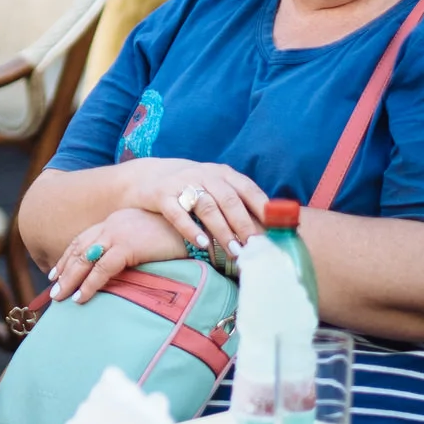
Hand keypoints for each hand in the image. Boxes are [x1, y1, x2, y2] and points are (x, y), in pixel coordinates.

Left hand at [48, 208, 197, 305]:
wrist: (196, 224)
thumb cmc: (180, 234)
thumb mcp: (151, 238)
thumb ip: (136, 247)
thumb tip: (127, 265)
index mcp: (118, 220)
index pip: (85, 239)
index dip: (69, 255)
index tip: (58, 271)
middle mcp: (113, 224)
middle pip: (80, 248)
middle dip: (65, 269)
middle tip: (53, 288)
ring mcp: (119, 233)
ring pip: (85, 258)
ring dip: (71, 279)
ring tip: (60, 297)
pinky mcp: (128, 245)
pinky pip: (103, 268)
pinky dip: (89, 284)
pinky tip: (81, 297)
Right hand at [113, 157, 266, 256]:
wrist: (148, 176)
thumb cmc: (192, 187)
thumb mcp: (215, 186)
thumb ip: (237, 200)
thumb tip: (270, 228)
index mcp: (222, 173)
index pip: (247, 188)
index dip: (262, 207)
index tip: (275, 228)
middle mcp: (204, 174)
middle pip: (229, 199)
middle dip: (244, 224)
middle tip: (255, 246)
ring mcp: (182, 183)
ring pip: (206, 206)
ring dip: (222, 230)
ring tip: (234, 250)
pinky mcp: (162, 195)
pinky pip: (177, 213)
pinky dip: (190, 228)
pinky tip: (201, 243)